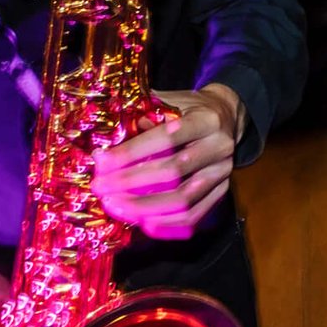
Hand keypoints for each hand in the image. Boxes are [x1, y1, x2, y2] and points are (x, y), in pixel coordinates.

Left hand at [94, 83, 243, 239]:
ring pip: (183, 199)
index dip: (131, 152)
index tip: (101, 161)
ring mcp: (222, 173)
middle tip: (100, 187)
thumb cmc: (189, 108)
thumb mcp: (169, 100)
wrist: (226, 117)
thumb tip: (105, 141)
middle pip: (173, 171)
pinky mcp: (222, 192)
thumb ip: (142, 115)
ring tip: (114, 205)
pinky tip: (140, 222)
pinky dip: (165, 225)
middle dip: (130, 182)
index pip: (166, 138)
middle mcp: (219, 147)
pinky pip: (194, 217)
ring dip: (144, 207)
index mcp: (205, 119)